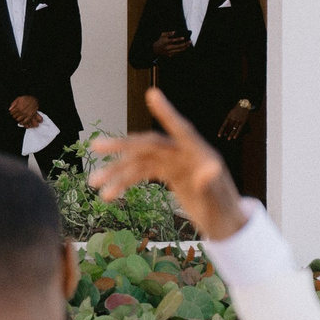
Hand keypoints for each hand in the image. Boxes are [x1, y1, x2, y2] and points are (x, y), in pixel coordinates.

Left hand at [10, 94, 40, 129]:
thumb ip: (13, 104)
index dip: (11, 112)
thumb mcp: (19, 99)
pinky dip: (22, 123)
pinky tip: (21, 122)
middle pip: (14, 116)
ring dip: (17, 118)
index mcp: (18, 107)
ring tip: (18, 116)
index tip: (12, 112)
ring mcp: (26, 114)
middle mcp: (21, 111)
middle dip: (14, 115)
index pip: (11, 112)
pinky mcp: (30, 116)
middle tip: (15, 114)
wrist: (34, 99)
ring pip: (18, 119)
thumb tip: (10, 109)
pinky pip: (25, 121)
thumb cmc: (26, 98)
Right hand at [88, 88, 246, 242]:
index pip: (181, 129)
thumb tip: (209, 170)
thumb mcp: (218, 205)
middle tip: (96, 146)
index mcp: (200, 155)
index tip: (152, 94)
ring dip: (116, 171)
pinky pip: (141, 172)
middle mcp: (185, 155)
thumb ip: (212, 186)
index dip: (166, 112)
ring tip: (94, 183)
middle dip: (122, 146)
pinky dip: (125, 182)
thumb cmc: (224, 214)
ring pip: (140, 161)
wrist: (224, 225)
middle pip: (149, 145)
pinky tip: (110, 194)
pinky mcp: (169, 173)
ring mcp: (175, 163)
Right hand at [154, 30, 192, 58]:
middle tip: (190, 41)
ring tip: (189, 44)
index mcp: (165, 42)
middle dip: (185, 44)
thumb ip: (168, 33)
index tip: (183, 38)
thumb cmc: (160, 41)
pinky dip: (182, 50)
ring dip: (185, 47)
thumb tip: (174, 32)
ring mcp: (168, 52)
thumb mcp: (162, 35)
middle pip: (177, 46)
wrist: (155, 49)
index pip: (172, 40)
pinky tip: (185, 47)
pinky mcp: (170, 55)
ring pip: (179, 50)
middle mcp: (167, 48)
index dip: (178, 39)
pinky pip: (177, 53)